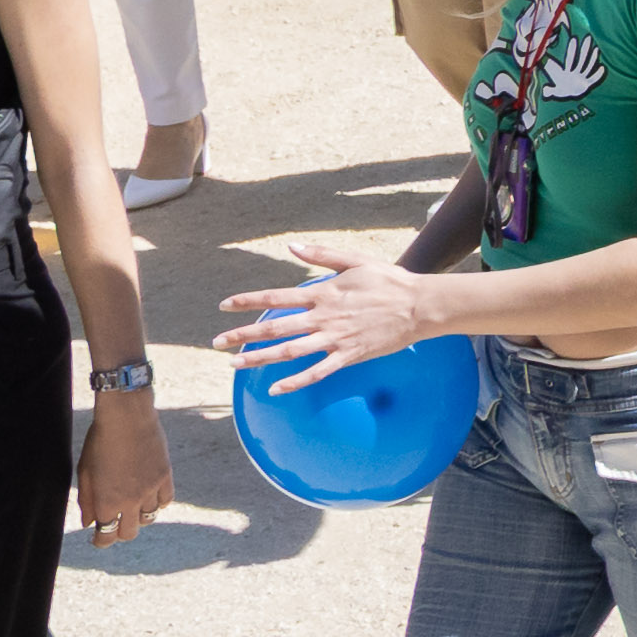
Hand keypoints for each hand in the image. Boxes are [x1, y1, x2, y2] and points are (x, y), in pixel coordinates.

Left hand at [75, 398, 174, 543]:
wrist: (127, 416)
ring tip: (132, 508)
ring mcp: (150, 489)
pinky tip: (150, 496)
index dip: (101, 541)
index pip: (106, 536)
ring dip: (139, 518)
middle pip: (129, 533)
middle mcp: (131, 501)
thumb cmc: (100, 440)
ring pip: (149, 518)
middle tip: (115, 524)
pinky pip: (166, 501)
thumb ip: (86, 500)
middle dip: (119, 533)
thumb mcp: (84, 471)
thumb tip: (88, 523)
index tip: (98, 539)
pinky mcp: (165, 476)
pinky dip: (158, 503)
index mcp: (107, 502)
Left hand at [223, 232, 443, 379]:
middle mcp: (323, 317)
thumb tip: (292, 248)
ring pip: (290, 351)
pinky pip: (317, 372)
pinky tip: (275, 388)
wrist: (419, 306)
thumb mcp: (355, 260)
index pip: (276, 296)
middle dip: (243, 334)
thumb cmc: (389, 281)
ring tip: (235, 364)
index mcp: (323, 292)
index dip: (248, 301)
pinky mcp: (348, 356)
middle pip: (275, 327)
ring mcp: (335, 338)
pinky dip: (295, 382)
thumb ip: (322, 255)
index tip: (224, 306)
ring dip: (260, 358)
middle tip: (217, 343)